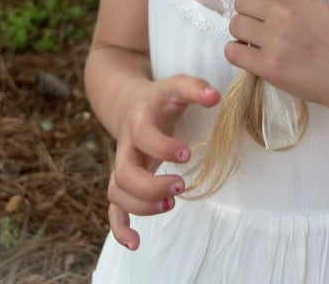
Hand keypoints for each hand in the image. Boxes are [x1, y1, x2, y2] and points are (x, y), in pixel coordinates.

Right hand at [107, 74, 219, 249]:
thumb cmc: (161, 98)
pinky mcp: (123, 182)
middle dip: (151, 185)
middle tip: (181, 185)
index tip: (187, 153)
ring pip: (117, 192)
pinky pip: (113, 208)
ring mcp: (122, 165)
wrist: (130, 103)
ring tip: (171, 203)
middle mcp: (126, 146)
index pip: (143, 135)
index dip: (163, 147)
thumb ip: (195, 88)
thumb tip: (216, 96)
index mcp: (139, 121)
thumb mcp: (177, 86)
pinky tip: (136, 243)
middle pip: (124, 173)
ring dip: (141, 205)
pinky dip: (120, 228)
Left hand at [225, 0, 328, 106]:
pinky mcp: (270, 67)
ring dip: (243, 32)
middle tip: (261, 23)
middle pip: (241, 0)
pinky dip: (237, 51)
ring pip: (235, 24)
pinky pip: (233, 51)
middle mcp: (285, 11)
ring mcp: (277, 40)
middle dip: (247, 11)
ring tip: (259, 40)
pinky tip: (252, 54)